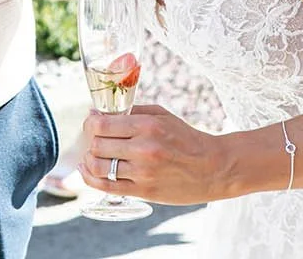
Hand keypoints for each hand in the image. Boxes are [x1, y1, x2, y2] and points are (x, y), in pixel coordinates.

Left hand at [79, 105, 229, 204]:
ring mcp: (143, 172)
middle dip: (90, 140)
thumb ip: (132, 112)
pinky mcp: (144, 191)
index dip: (90, 123)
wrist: (214, 168)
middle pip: (96, 144)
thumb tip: (99, 113)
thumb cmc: (187, 139)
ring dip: (89, 159)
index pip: (101, 124)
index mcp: (147, 126)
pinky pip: (106, 186)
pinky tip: (88, 170)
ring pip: (98, 166)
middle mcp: (143, 149)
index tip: (92, 122)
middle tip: (93, 139)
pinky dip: (91, 178)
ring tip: (91, 155)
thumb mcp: (163, 115)